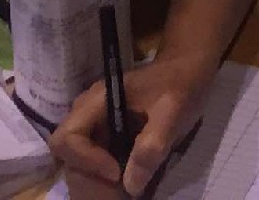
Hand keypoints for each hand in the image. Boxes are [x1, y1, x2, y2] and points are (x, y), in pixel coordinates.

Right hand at [53, 53, 213, 197]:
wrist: (190, 71)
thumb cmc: (181, 85)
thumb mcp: (172, 111)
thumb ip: (151, 145)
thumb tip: (131, 186)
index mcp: (99, 100)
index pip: (68, 137)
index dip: (86, 160)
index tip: (116, 173)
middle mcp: (90, 115)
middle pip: (68, 157)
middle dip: (90, 180)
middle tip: (121, 190)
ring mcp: (97, 129)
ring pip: (79, 167)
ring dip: (97, 185)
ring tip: (125, 191)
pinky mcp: (107, 141)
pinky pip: (95, 168)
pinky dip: (106, 183)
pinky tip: (130, 185)